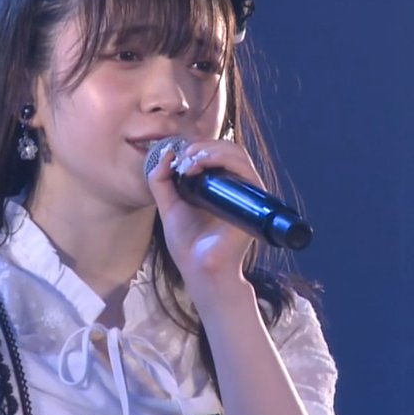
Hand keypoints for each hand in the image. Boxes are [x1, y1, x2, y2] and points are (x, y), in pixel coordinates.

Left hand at [146, 139, 262, 303]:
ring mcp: (245, 192)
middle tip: (182, 157)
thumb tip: (166, 152)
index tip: (176, 157)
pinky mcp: (253, 199)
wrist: (199, 268)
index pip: (215, 153)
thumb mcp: (168, 205)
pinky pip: (244, 169)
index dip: (196, 147)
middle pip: (226, 148)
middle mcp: (234, 187)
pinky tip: (199, 166)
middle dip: (201, 146)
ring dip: (210, 150)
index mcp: (218, 186)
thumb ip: (161, 179)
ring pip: (236, 153)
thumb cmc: (188, 244)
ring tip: (189, 162)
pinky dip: (222, 158)